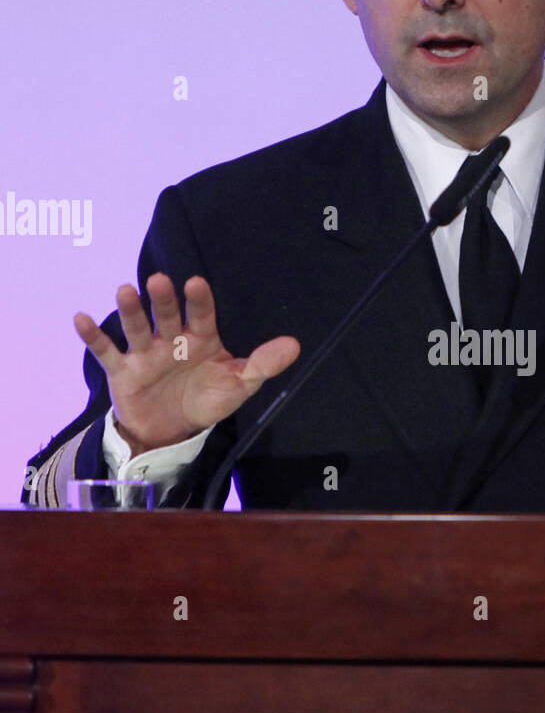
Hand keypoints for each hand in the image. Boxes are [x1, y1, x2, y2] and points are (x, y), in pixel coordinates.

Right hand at [73, 273, 300, 454]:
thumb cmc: (206, 399)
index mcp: (200, 339)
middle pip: (166, 315)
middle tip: (159, 280)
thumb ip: (263, 364)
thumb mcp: (238, 385)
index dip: (199, 300)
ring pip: (136, 327)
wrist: (172, 432)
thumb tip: (295, 345)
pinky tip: (81, 318)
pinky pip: (105, 350)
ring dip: (130, 310)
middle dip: (162, 299)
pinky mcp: (122, 370)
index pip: (201, 315)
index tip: (196, 282)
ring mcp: (144, 353)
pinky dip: (92, 336)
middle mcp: (171, 340)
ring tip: (124, 290)